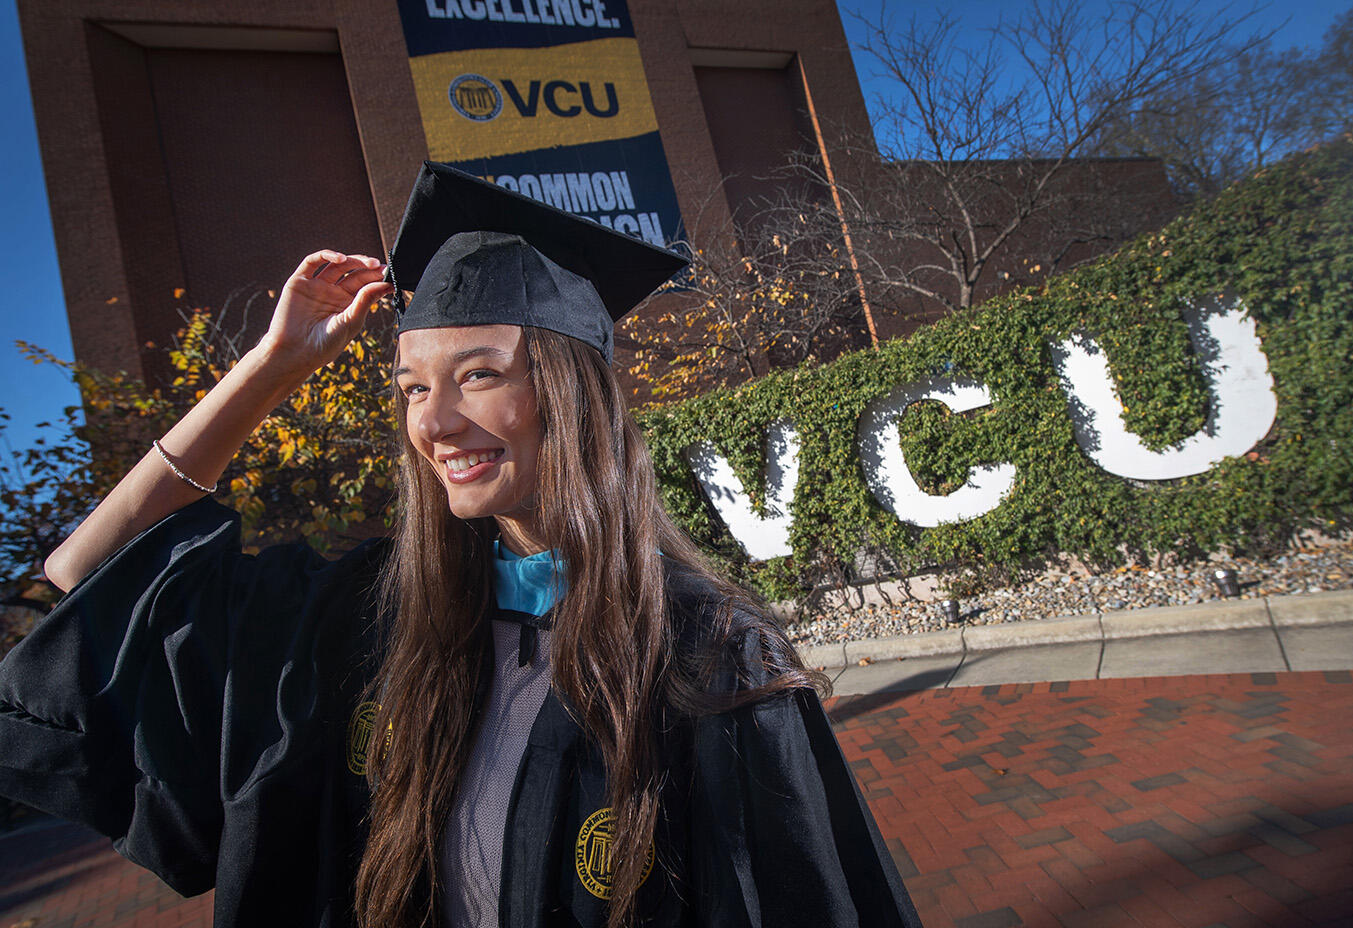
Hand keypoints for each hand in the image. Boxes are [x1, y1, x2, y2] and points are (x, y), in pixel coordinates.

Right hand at [259, 251, 392, 377]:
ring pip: (337, 265)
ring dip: (352, 260)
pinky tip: (340, 259)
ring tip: (368, 263)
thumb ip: (365, 300)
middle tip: (380, 267)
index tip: (390, 276)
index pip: (365, 286)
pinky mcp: (299, 281)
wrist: (295, 352)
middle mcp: (333, 292)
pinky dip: (326, 255)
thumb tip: (385, 284)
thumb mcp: (350, 321)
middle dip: (368, 268)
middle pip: (354, 273)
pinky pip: (312, 262)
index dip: (377, 279)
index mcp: (348, 304)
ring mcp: (317, 286)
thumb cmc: (325, 344)